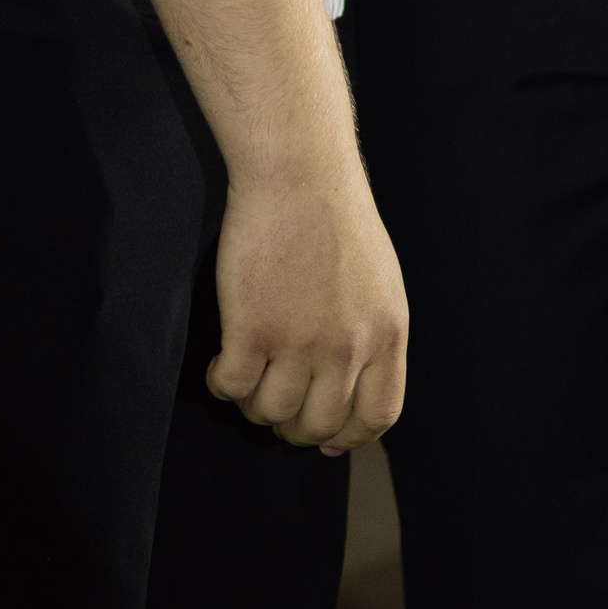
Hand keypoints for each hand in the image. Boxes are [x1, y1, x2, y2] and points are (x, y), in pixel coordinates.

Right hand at [208, 164, 408, 453]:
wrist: (299, 169)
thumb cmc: (335, 216)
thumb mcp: (379, 280)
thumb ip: (373, 336)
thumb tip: (357, 394)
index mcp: (387, 333)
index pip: (377, 416)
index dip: (348, 436)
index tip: (326, 438)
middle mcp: (348, 346)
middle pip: (319, 423)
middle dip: (294, 426)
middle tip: (276, 405)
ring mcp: (299, 340)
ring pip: (272, 412)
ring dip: (255, 406)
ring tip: (248, 378)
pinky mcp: (252, 328)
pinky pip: (232, 387)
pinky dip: (221, 386)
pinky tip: (220, 365)